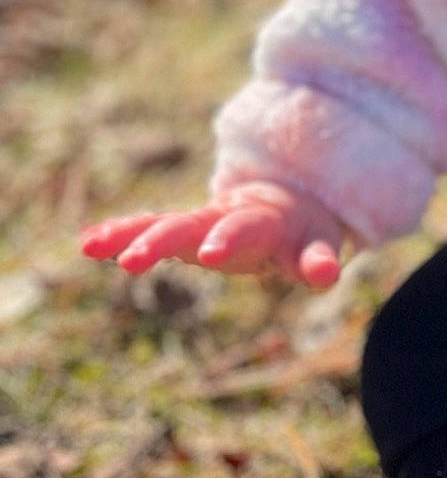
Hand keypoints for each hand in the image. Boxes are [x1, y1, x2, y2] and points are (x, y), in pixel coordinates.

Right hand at [80, 180, 346, 289]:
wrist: (288, 201)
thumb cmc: (303, 231)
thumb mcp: (317, 244)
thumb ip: (318, 260)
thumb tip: (327, 275)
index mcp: (260, 221)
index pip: (242, 230)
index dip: (228, 240)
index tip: (210, 254)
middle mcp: (223, 217)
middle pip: (190, 226)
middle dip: (162, 241)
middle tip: (132, 261)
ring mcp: (198, 222)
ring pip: (159, 225)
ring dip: (128, 235)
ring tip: (93, 247)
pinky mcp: (180, 230)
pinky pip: (145, 228)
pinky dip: (119, 234)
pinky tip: (88, 244)